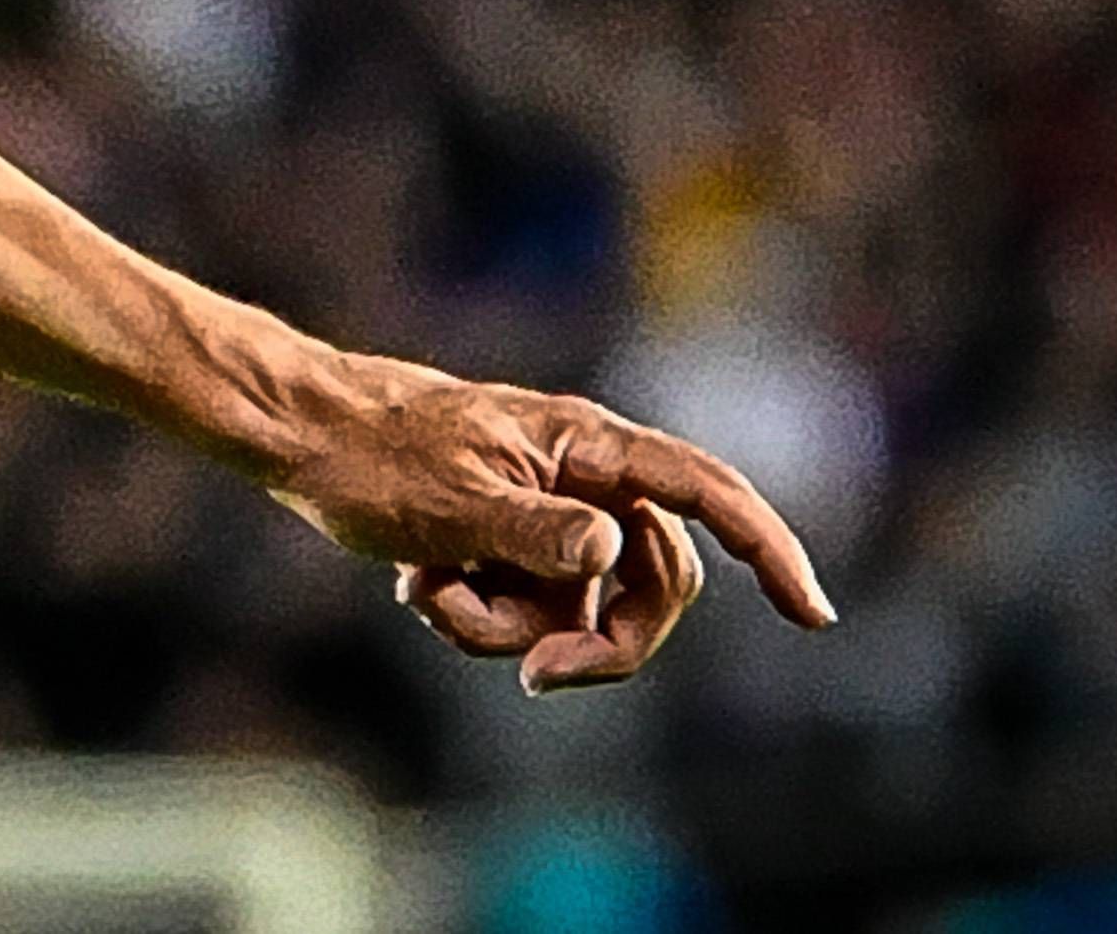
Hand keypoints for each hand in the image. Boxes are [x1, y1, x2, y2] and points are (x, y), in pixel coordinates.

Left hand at [269, 352, 834, 693]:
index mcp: (587, 446)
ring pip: (578, 611)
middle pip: (652, 585)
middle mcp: (583, 481)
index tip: (812, 614)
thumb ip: (538, 532)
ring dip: (505, 625)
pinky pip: (528, 612)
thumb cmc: (377, 456)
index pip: (704, 492)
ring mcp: (549, 518)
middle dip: (598, 644)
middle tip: (532, 677)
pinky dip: (474, 614)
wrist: (304, 437)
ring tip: (428, 586)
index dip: (768, 549)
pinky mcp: (512, 547)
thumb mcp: (455, 502)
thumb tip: (615, 554)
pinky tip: (416, 581)